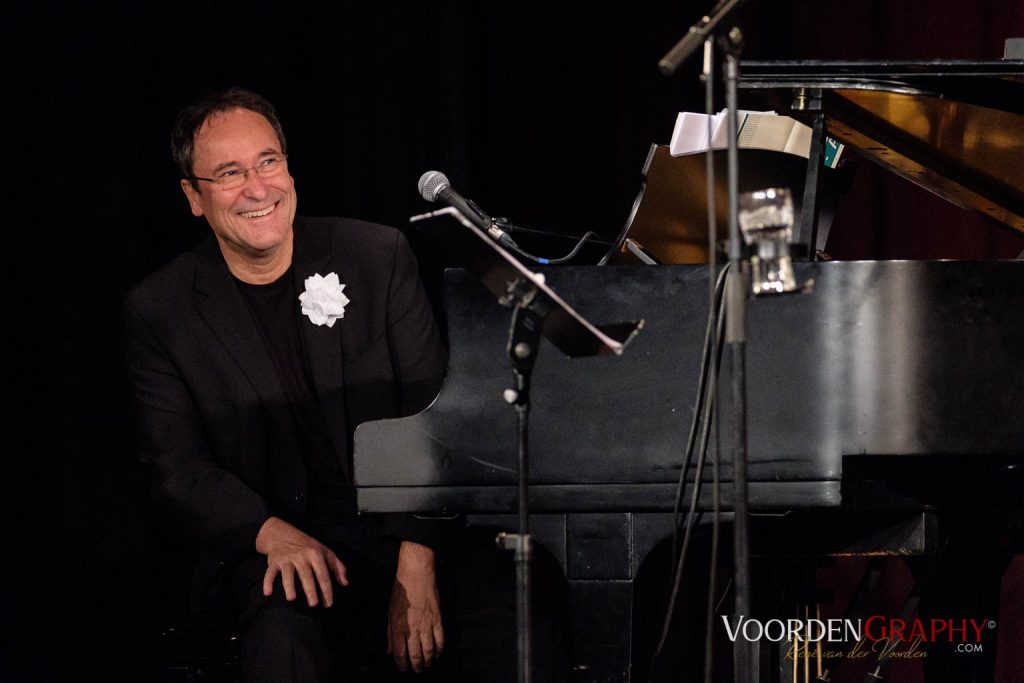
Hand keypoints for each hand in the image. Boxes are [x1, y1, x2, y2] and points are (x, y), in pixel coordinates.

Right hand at [255, 516, 347, 606]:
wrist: (283, 534)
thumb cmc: (308, 546)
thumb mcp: (326, 551)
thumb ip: (338, 567)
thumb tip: (345, 583)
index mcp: (315, 554)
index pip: (323, 574)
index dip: (326, 589)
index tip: (329, 604)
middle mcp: (301, 556)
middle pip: (306, 575)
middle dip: (310, 589)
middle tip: (313, 604)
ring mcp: (287, 559)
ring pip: (288, 574)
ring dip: (289, 586)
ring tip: (292, 599)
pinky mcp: (274, 562)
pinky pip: (270, 572)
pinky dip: (268, 582)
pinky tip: (268, 592)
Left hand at [387, 541, 443, 672]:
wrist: (417, 575)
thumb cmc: (402, 591)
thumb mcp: (390, 611)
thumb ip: (389, 633)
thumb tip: (390, 649)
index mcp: (398, 626)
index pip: (399, 652)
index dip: (401, 664)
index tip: (402, 668)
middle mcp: (412, 627)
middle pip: (415, 654)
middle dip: (416, 666)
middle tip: (416, 670)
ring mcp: (426, 624)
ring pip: (429, 650)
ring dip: (428, 660)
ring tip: (426, 665)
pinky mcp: (437, 619)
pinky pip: (440, 639)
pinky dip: (439, 649)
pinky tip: (437, 654)